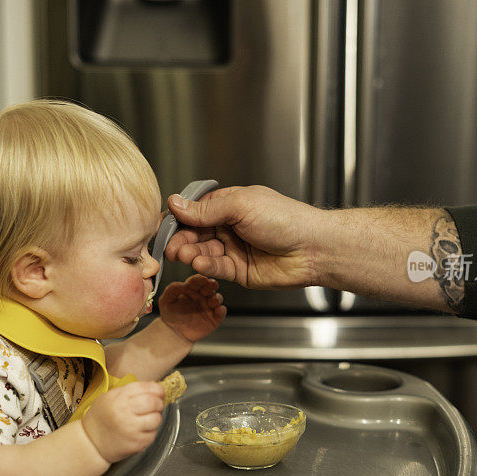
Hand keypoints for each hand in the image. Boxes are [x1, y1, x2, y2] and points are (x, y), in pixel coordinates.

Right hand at [81, 381, 164, 463]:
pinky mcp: (136, 444)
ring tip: (147, 419)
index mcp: (118, 398)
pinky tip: (141, 430)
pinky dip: (151, 431)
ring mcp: (131, 430)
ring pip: (156, 419)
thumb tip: (156, 386)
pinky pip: (153, 435)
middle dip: (159, 403)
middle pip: (153, 403)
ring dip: (155, 418)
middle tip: (156, 405)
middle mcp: (124, 413)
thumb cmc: (102, 417)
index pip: (146, 388)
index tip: (159, 392)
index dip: (157, 389)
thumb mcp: (110, 397)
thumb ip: (131, 391)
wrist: (91, 442)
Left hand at [159, 274, 225, 343]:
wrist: (173, 332)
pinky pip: (221, 313)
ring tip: (213, 300)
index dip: (199, 279)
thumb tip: (184, 284)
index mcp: (191, 289)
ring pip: (217, 298)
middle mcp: (202, 296)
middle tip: (212, 284)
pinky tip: (218, 310)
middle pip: (209, 287)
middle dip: (211, 285)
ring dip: (217, 297)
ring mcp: (209, 306)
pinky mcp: (214, 317)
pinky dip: (221, 311)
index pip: (197, 281)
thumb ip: (173, 288)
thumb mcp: (166, 299)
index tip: (202, 279)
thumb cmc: (169, 314)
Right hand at [165, 185, 323, 288]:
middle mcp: (229, 227)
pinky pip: (216, 268)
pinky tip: (201, 263)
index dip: (179, 219)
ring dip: (192, 253)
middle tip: (171, 246)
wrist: (312, 248)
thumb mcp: (241, 206)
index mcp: (229, 205)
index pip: (195, 211)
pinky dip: (206, 266)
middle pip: (195, 233)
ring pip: (203, 252)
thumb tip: (175, 204)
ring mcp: (233, 249)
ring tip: (185, 255)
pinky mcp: (239, 271)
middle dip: (182, 239)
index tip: (164, 226)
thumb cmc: (284, 219)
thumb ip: (206, 210)